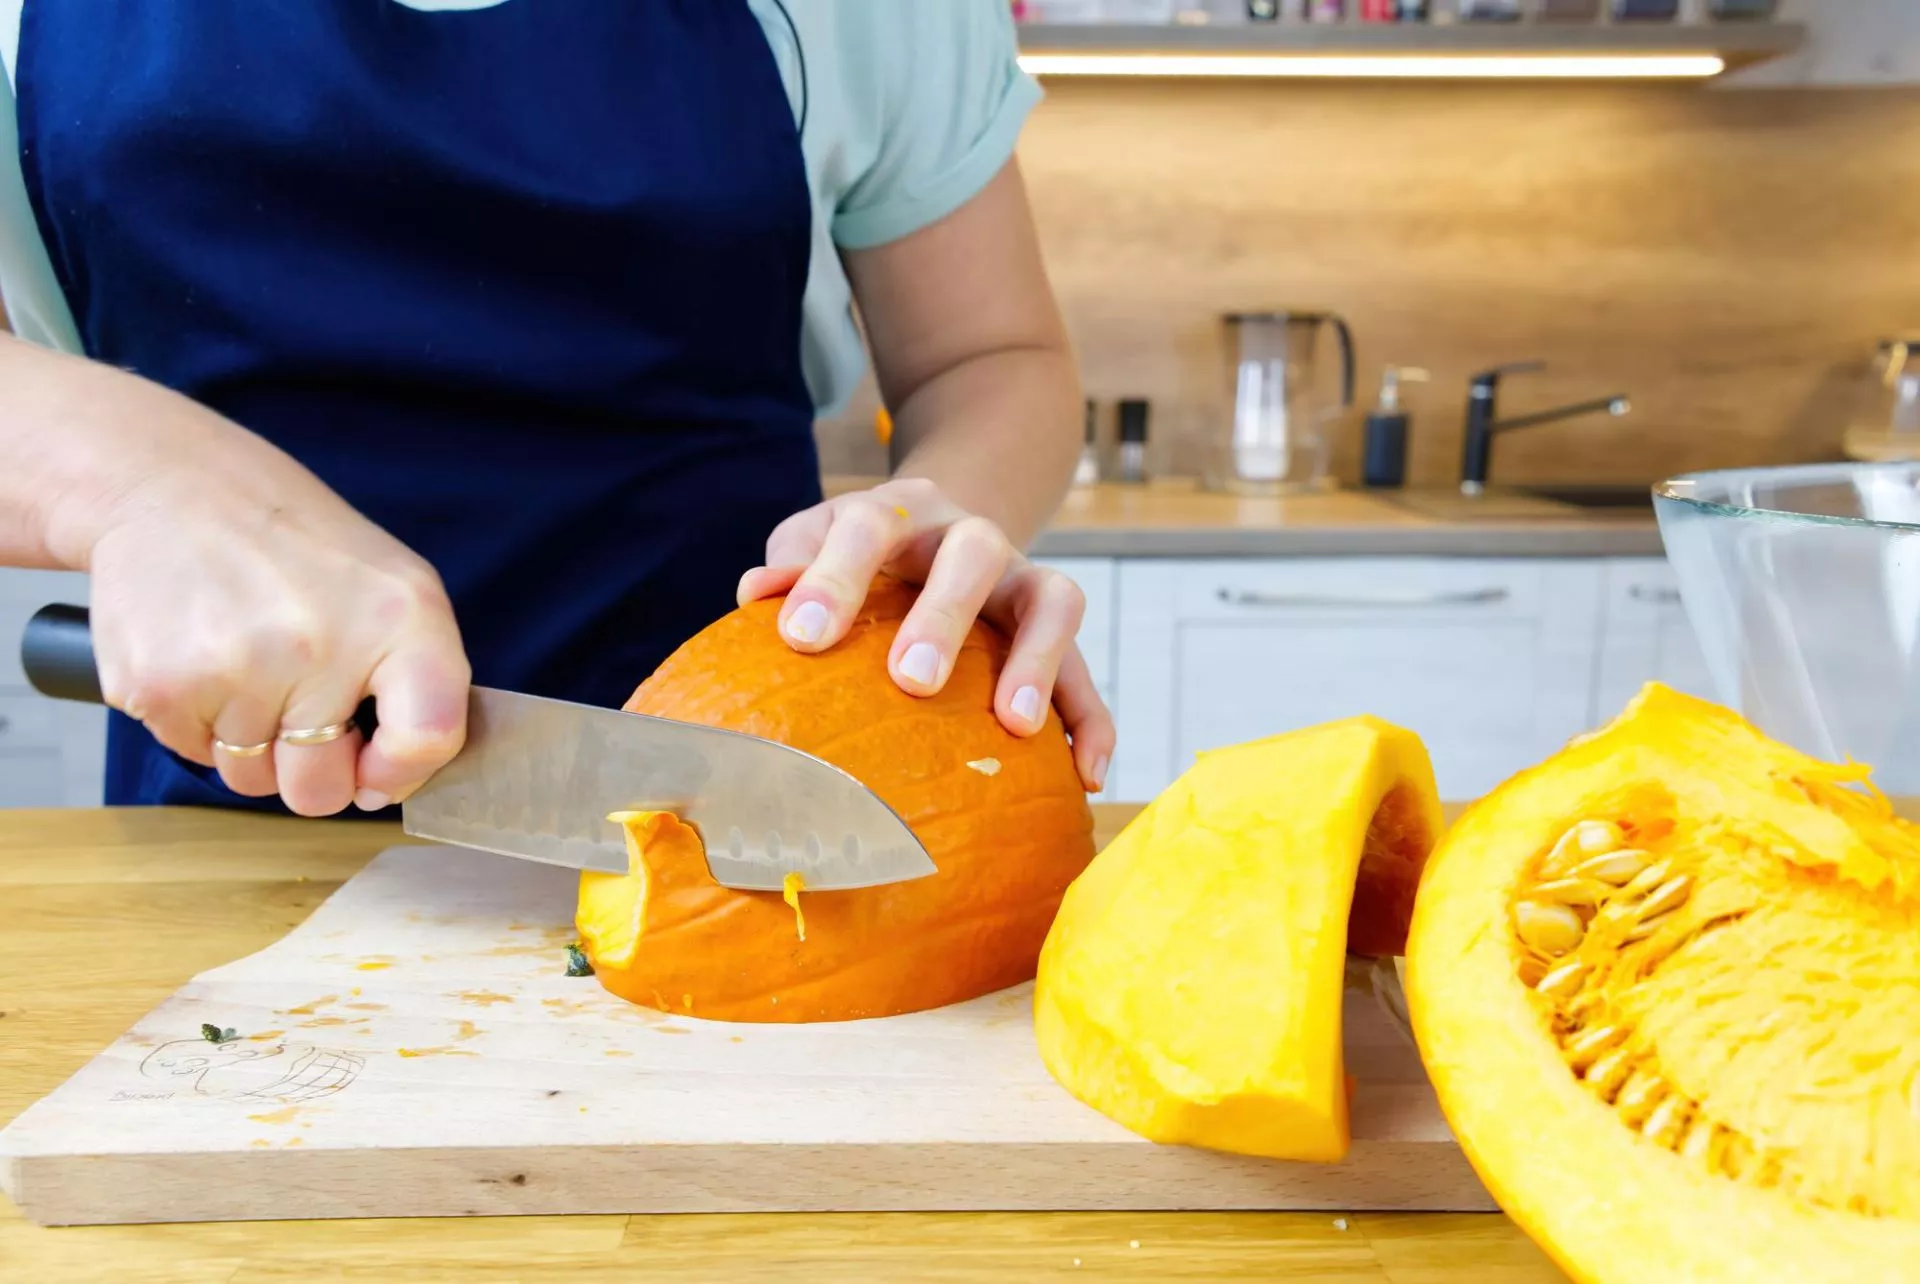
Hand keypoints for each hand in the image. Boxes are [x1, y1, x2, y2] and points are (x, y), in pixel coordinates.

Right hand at [80, 378, 470, 815]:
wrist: (175, 486)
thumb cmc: (297, 548)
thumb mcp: (395, 587)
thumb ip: (419, 683)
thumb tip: (382, 785)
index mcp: (400, 618)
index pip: (427, 739)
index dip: (399, 773)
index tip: (374, 765)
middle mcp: (321, 645)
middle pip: (319, 790)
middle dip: (309, 767)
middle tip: (294, 701)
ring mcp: (236, 667)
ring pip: (250, 779)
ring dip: (249, 741)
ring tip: (246, 661)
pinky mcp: (162, 685)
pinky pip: (192, 753)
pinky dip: (197, 722)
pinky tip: (202, 657)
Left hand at [737, 478, 1114, 792]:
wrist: (940, 522)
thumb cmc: (861, 552)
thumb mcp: (819, 539)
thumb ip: (792, 561)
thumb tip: (754, 594)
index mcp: (902, 510)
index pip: (869, 525)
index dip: (835, 577)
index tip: (800, 638)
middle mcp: (971, 536)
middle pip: (975, 554)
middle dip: (946, 615)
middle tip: (913, 681)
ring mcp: (1022, 580)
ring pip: (1053, 599)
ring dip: (1038, 660)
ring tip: (1015, 726)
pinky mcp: (1055, 630)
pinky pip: (1087, 671)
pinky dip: (1092, 720)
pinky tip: (1083, 774)